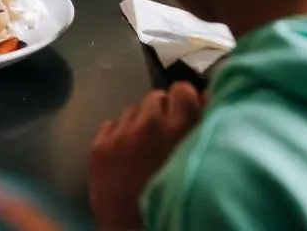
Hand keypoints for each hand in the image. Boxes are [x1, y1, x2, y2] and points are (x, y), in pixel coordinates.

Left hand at [89, 82, 203, 229]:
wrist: (138, 230)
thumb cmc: (179, 195)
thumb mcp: (201, 158)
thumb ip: (204, 126)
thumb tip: (206, 98)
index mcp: (179, 127)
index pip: (182, 90)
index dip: (184, 101)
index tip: (185, 113)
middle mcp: (148, 123)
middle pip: (155, 98)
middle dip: (161, 112)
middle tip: (165, 134)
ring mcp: (120, 134)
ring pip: (132, 110)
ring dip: (140, 122)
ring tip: (146, 146)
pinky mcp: (99, 146)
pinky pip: (112, 124)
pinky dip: (120, 134)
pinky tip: (127, 154)